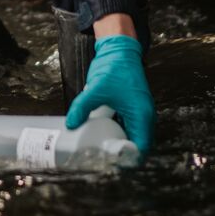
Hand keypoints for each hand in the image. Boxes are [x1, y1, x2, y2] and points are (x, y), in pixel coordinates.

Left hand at [66, 34, 152, 154]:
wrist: (119, 50)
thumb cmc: (114, 68)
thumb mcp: (96, 90)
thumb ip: (82, 107)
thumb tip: (70, 124)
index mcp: (142, 115)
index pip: (141, 147)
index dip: (129, 159)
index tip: (113, 166)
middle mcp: (144, 116)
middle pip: (137, 144)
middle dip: (123, 155)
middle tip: (104, 162)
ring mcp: (139, 112)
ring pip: (132, 135)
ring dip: (120, 144)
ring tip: (101, 153)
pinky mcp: (132, 107)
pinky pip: (127, 126)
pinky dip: (118, 133)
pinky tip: (102, 137)